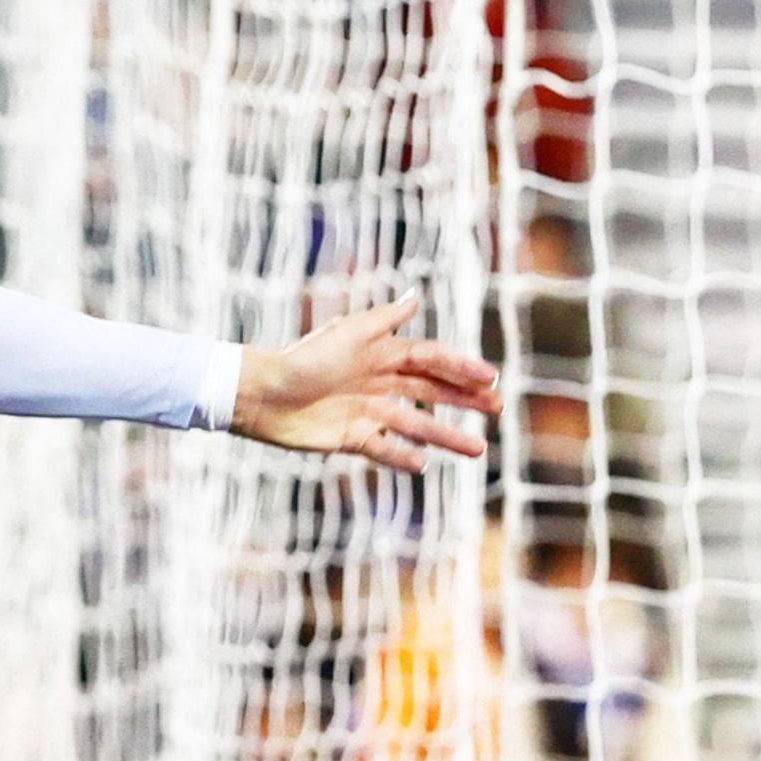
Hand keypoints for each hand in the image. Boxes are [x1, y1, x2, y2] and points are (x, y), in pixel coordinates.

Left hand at [231, 296, 497, 473]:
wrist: (262, 395)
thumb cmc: (303, 360)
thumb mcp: (348, 335)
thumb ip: (384, 320)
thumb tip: (416, 296)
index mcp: (381, 352)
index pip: (431, 361)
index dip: (461, 368)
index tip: (491, 379)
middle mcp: (379, 381)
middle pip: (432, 392)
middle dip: (465, 401)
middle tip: (498, 411)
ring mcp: (367, 411)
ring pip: (416, 424)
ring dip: (446, 436)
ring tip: (477, 451)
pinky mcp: (351, 438)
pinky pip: (385, 449)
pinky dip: (403, 456)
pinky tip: (424, 464)